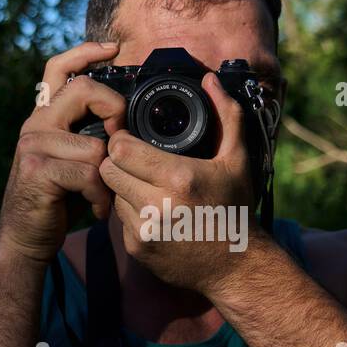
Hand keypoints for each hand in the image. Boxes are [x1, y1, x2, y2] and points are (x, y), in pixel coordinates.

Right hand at [0, 41, 125, 263]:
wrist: (25, 237)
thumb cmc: (58, 201)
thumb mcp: (75, 162)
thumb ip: (90, 137)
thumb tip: (127, 127)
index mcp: (45, 116)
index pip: (58, 68)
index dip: (85, 52)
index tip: (112, 48)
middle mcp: (36, 124)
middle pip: (84, 89)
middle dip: (115, 110)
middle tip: (121, 143)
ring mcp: (33, 145)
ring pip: (95, 144)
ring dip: (110, 176)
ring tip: (104, 196)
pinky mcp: (36, 169)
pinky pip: (88, 172)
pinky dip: (100, 195)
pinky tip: (97, 209)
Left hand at [99, 72, 259, 293]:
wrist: (235, 267)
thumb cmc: (235, 208)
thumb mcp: (237, 159)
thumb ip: (226, 114)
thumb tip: (210, 79)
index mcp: (180, 177)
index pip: (121, 149)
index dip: (122, 140)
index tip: (132, 139)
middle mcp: (158, 205)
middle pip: (108, 170)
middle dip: (118, 162)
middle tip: (136, 161)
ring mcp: (145, 230)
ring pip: (110, 193)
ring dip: (122, 186)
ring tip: (146, 184)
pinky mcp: (137, 248)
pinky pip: (117, 219)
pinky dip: (130, 211)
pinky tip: (151, 210)